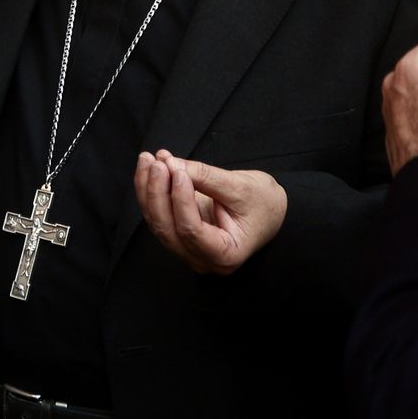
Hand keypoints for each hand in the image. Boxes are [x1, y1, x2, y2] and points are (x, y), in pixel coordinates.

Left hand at [134, 150, 286, 273]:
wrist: (269, 208)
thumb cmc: (264, 202)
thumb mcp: (241, 187)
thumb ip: (205, 177)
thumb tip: (171, 164)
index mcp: (226, 254)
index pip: (192, 231)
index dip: (180, 200)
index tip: (178, 170)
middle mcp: (203, 259)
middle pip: (167, 228)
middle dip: (157, 192)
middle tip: (158, 161)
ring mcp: (188, 249)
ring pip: (157, 221)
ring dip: (148, 188)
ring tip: (149, 159)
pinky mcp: (178, 234)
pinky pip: (157, 214)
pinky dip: (150, 190)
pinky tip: (150, 167)